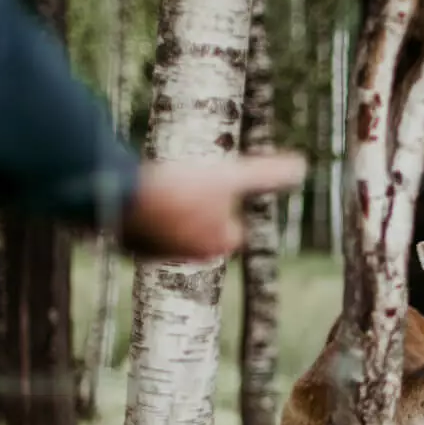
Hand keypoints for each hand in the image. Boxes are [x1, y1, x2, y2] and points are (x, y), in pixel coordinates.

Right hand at [118, 151, 307, 260]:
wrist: (121, 198)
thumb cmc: (182, 189)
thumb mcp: (230, 176)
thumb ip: (266, 175)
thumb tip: (302, 167)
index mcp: (217, 245)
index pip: (231, 228)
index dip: (223, 204)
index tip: (211, 189)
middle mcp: (188, 257)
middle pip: (201, 228)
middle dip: (195, 211)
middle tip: (184, 187)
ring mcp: (156, 253)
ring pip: (172, 229)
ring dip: (169, 211)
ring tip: (163, 190)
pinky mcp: (130, 246)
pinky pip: (144, 229)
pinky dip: (144, 215)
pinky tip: (138, 197)